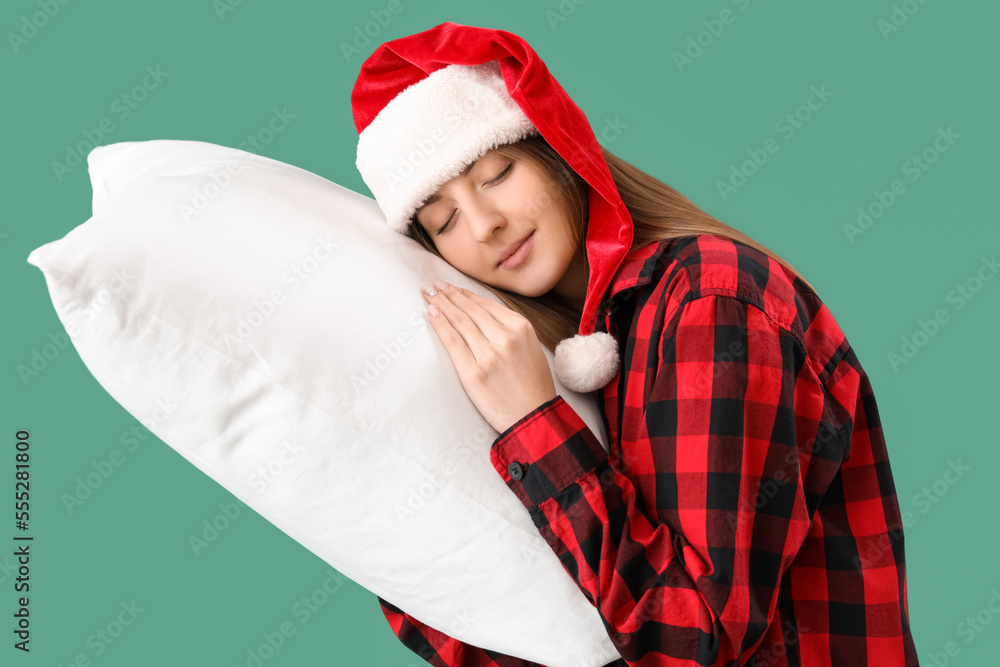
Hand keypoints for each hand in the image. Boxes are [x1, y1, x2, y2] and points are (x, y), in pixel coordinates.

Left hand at [422, 280, 556, 433]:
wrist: (532, 417)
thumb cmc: (532, 385)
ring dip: (441, 304)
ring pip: (459, 321)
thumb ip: (511, 329)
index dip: (465, 294)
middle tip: (434, 286)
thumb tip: (481, 313)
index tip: (452, 287)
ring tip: (428, 295)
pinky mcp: (473, 371)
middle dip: (449, 294)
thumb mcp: (531, 348)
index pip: (486, 304)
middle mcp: (505, 337)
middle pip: (470, 309)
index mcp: (521, 328)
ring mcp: (488, 354)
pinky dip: (440, 324)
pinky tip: (431, 313)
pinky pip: (452, 341)